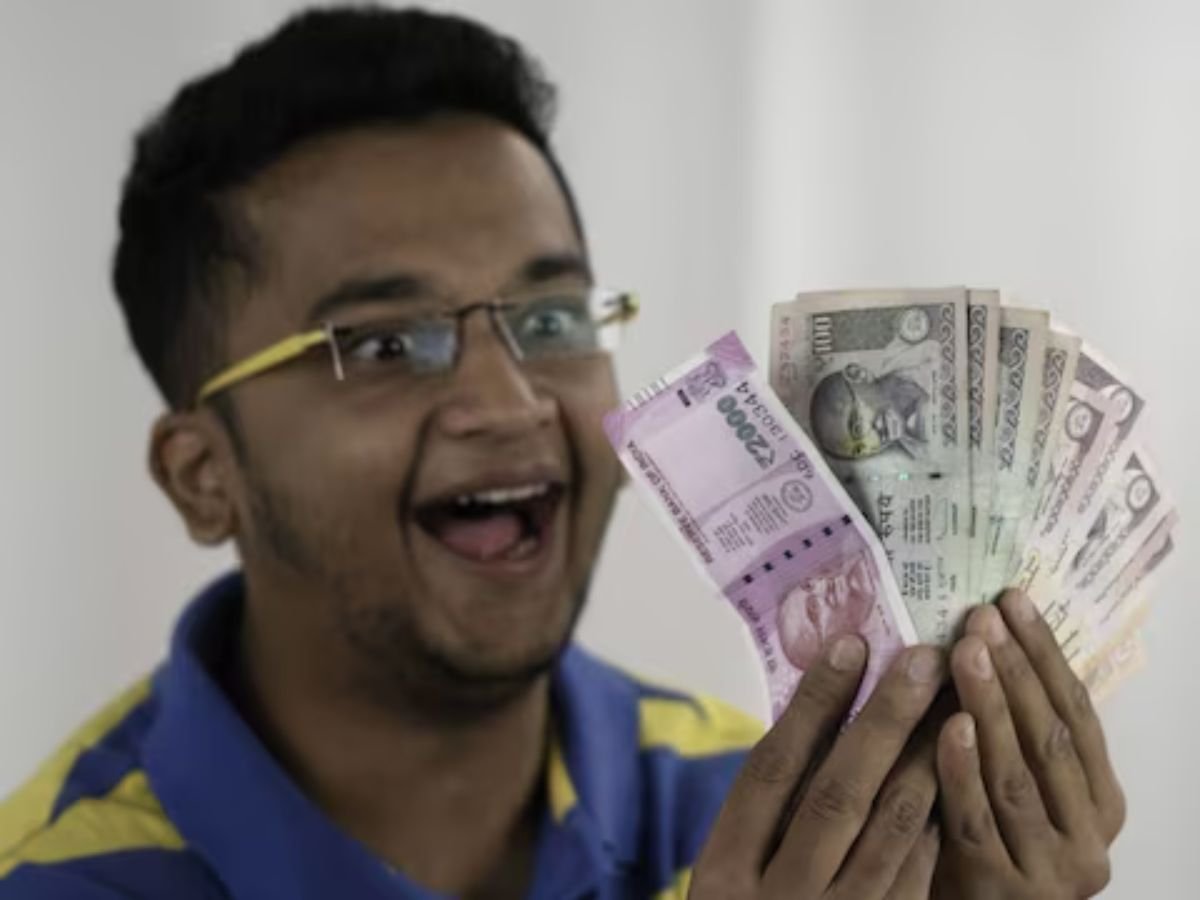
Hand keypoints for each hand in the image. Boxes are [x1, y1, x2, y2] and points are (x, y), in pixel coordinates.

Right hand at [690, 636, 944, 899]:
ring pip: (889, 832)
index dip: (813, 705)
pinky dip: (935, 822)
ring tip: (955, 704)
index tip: (851, 644)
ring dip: (928, 762)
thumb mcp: (731, 875)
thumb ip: (766, 812)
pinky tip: (955, 777)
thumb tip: (822, 712)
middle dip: (884, 719)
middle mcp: (775, 899)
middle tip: (923, 658)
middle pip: (835, 792)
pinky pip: (915, 876)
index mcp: (722, 873)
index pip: (771, 770)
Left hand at [933, 590, 1125, 898]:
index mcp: (1100, 803)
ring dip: (991, 704)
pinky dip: (962, 768)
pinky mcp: (1000, 888)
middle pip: (1051, 736)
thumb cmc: (988, 845)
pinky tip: (947, 723)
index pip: (1077, 713)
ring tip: (964, 649)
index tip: (1013, 600)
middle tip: (982, 616)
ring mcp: (1049, 867)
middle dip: (1015, 669)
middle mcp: (1089, 836)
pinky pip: (977, 818)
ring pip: (1017, 772)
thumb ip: (1016, 734)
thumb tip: (987, 636)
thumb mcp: (1018, 790)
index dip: (1045, 654)